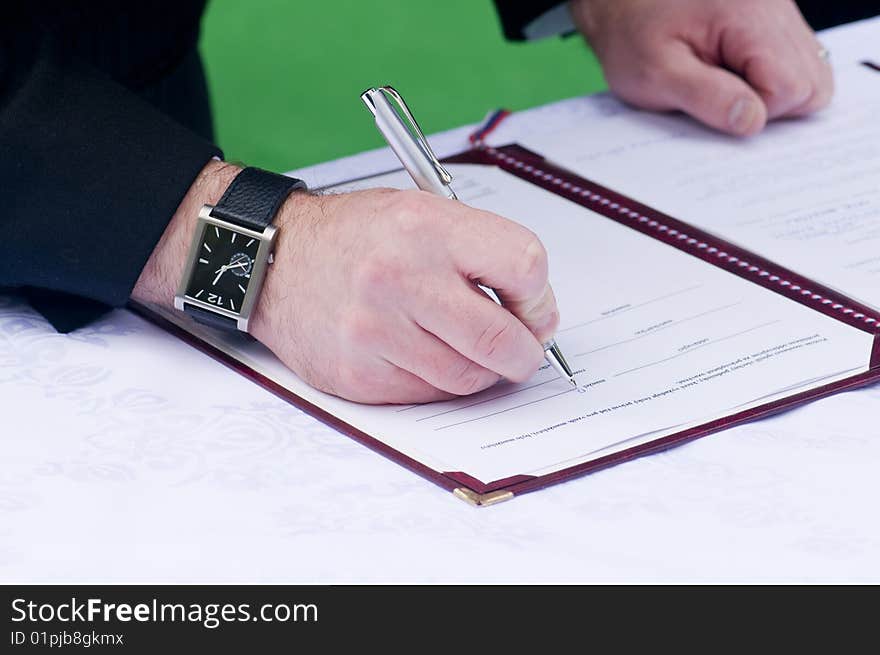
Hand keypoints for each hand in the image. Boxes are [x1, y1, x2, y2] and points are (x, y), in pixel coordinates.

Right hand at [133, 161, 559, 403]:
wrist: (273, 261)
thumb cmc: (355, 237)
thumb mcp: (420, 212)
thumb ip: (480, 252)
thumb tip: (534, 312)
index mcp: (426, 228)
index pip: (524, 266)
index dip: (540, 296)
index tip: (532, 306)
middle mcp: (399, 278)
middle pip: (501, 339)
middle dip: (525, 352)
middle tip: (523, 348)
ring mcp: (375, 332)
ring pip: (467, 378)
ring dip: (484, 371)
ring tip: (473, 350)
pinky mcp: (357, 375)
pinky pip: (428, 395)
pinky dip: (442, 382)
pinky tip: (430, 357)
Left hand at [569, 0, 832, 135]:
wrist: (621, 0)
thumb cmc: (632, 33)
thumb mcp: (655, 73)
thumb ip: (706, 98)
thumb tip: (753, 122)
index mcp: (749, 17)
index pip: (793, 88)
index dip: (756, 113)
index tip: (715, 105)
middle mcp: (775, 9)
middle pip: (812, 84)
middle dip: (769, 106)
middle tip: (720, 97)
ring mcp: (779, 12)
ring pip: (809, 74)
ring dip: (770, 93)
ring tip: (723, 84)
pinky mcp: (774, 20)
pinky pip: (794, 62)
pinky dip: (767, 78)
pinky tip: (731, 74)